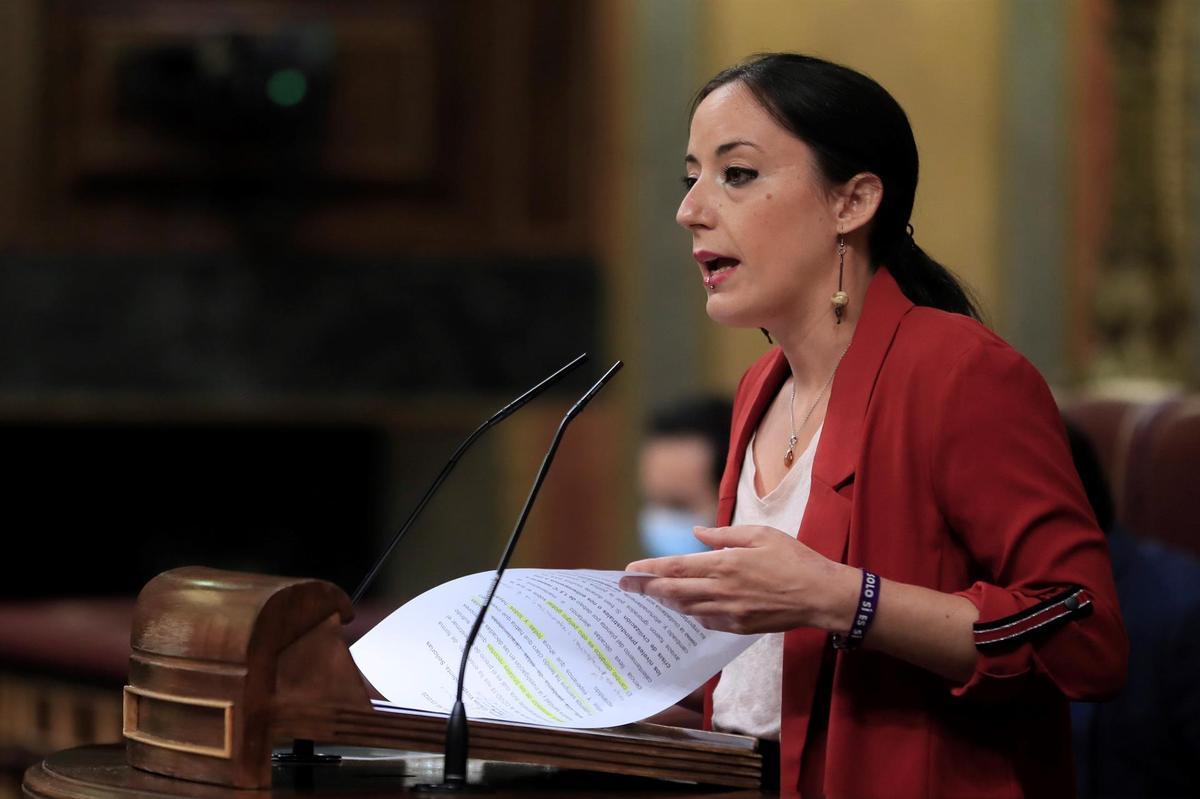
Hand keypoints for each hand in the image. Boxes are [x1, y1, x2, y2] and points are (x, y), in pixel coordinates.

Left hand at [619, 525, 860, 634]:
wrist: (820, 595)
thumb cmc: (793, 559)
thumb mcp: (760, 535)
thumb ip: (723, 535)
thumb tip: (696, 534)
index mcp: (726, 564)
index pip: (677, 568)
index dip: (649, 571)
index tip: (629, 571)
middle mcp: (723, 590)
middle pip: (673, 593)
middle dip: (646, 589)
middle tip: (627, 586)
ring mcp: (730, 612)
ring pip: (687, 609)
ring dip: (667, 601)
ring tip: (652, 593)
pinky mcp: (739, 627)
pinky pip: (706, 621)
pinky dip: (692, 612)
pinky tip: (687, 605)